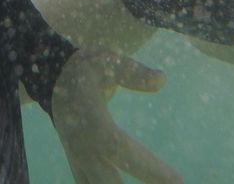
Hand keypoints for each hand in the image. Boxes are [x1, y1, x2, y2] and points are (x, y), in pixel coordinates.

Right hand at [51, 47, 183, 183]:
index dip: (150, 169)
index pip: (123, 152)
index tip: (179, 181)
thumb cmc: (87, 68)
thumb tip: (162, 79)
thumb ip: (134, 72)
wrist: (54, 77)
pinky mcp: (78, 164)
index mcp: (91, 122)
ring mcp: (78, 159)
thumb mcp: (108, 61)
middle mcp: (83, 147)